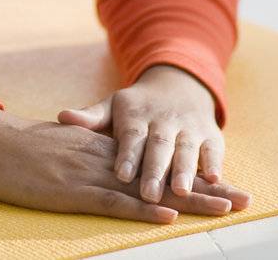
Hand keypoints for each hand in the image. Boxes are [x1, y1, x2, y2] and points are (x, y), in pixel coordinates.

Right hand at [0, 108, 249, 223]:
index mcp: (110, 149)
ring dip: (190, 200)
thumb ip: (93, 155)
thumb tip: (114, 166)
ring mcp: (95, 175)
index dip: (195, 174)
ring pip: (152, 190)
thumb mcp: (67, 149)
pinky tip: (169, 216)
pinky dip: (144, 210)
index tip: (226, 183)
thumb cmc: (24, 152)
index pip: (162, 163)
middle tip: (243, 198)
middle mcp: (111, 160)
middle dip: (207, 188)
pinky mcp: (77, 191)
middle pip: (168, 176)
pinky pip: (117, 203)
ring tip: (225, 208)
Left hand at [57, 64, 243, 206]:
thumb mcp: (114, 105)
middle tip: (148, 193)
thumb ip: (91, 117)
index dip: (128, 155)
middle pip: (160, 145)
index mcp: (137, 115)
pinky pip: (214, 149)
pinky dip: (215, 164)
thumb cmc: (138, 105)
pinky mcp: (210, 135)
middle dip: (155, 169)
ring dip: (185, 170)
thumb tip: (62, 117)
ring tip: (181, 190)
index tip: (121, 173)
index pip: (131, 136)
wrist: (179, 84)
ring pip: (187, 149)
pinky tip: (214, 179)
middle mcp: (164, 121)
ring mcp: (189, 128)